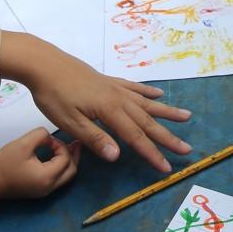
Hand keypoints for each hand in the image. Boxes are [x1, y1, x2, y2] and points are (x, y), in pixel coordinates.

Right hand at [0, 127, 82, 199]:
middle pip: (72, 171)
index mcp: (47, 177)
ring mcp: (45, 192)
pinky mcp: (40, 191)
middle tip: (75, 143)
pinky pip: (58, 179)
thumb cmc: (4, 163)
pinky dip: (61, 167)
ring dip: (69, 161)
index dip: (61, 146)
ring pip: (66, 177)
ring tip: (68, 148)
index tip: (49, 140)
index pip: (65, 159)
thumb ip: (41, 135)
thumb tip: (50, 139)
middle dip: (73, 155)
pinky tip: (56, 157)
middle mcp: (50, 187)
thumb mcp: (23, 143)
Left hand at [16, 38, 191, 171]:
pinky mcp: (108, 81)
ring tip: (186, 117)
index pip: (135, 137)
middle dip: (167, 137)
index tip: (167, 168)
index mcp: (110, 111)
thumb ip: (95, 139)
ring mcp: (115, 88)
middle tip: (187, 149)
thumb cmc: (54, 95)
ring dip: (166, 111)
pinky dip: (148, 92)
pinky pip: (134, 87)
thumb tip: (118, 156)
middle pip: (147, 121)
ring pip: (146, 103)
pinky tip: (159, 94)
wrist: (44, 63)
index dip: (152, 153)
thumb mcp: (70, 122)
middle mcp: (119, 99)